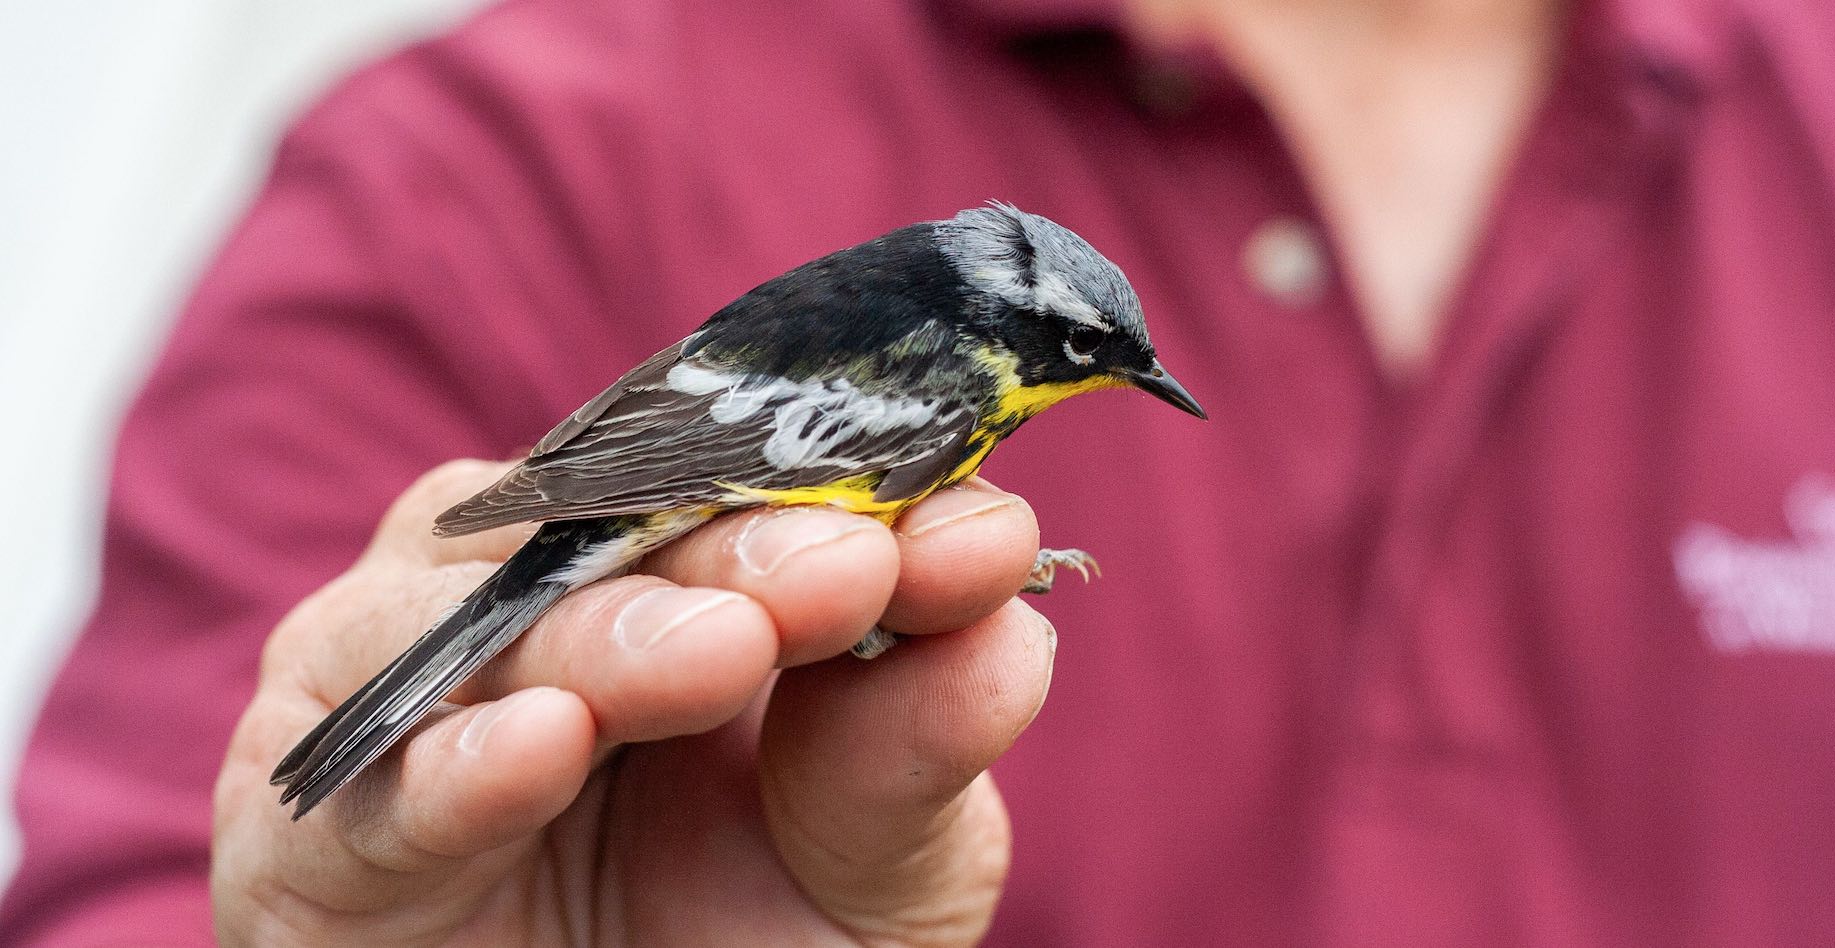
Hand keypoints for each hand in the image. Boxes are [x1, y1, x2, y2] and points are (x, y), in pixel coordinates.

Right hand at [211, 460, 1053, 945]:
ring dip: (606, 632)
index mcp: (670, 586)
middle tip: (847, 564)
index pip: (750, 494)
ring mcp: (415, 709)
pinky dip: (455, 760)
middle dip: (742, 547)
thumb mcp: (876, 865)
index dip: (859, 500)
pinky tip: (545, 745)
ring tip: (720, 651)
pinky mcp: (313, 836)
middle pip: (613, 528)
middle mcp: (534, 616)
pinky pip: (368, 782)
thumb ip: (917, 745)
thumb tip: (1013, 616)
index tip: (977, 536)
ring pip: (481, 619)